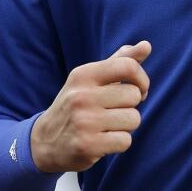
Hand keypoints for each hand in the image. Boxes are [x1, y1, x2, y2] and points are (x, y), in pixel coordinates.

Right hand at [31, 41, 151, 171]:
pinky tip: (103, 140)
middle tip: (113, 111)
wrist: (45, 141)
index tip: (139, 89)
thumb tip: (146, 45)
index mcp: (83, 75)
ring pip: (133, 119)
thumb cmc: (77, 105)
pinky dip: (119, 143)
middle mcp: (81, 96)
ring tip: (107, 126)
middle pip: (134, 95)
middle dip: (130, 106)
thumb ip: (120, 61)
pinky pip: (125, 141)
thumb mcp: (92, 80)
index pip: (128, 66)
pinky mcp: (87, 146)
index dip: (142, 79)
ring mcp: (83, 121)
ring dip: (126, 126)